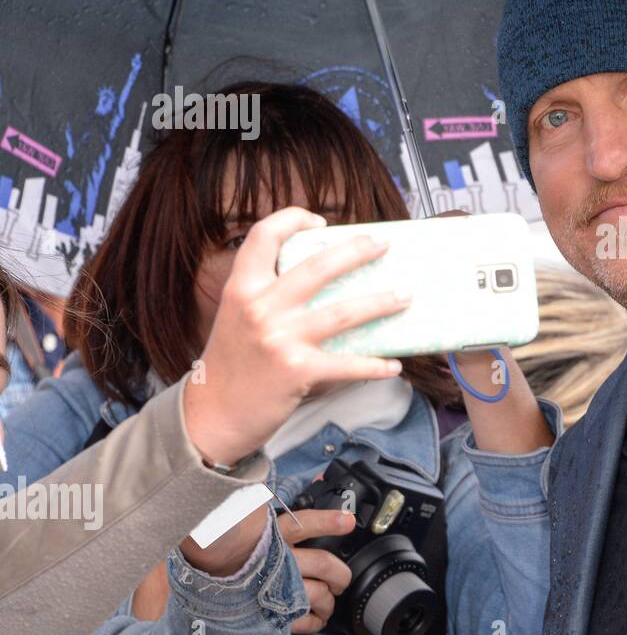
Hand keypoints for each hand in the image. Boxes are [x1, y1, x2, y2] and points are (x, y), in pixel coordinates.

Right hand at [176, 505, 353, 619]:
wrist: (208, 577)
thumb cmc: (239, 545)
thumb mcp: (260, 519)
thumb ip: (289, 504)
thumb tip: (319, 479)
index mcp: (272, 535)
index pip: (303, 524)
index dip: (328, 522)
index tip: (348, 522)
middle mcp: (275, 561)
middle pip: (322, 564)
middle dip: (340, 573)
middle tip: (341, 578)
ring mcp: (272, 588)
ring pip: (316, 593)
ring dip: (329, 599)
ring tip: (329, 598)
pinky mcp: (268, 611)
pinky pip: (300, 620)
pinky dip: (315, 620)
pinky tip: (316, 617)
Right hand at [184, 207, 411, 467]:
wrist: (212, 415)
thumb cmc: (232, 364)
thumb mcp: (238, 317)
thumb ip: (269, 294)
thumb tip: (325, 278)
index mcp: (242, 288)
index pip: (263, 236)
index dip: (292, 219)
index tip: (321, 222)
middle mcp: (259, 307)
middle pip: (318, 267)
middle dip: (357, 251)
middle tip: (384, 244)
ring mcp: (279, 339)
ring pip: (343, 312)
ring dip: (381, 303)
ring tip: (406, 296)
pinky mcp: (297, 370)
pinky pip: (347, 363)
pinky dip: (375, 365)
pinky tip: (394, 365)